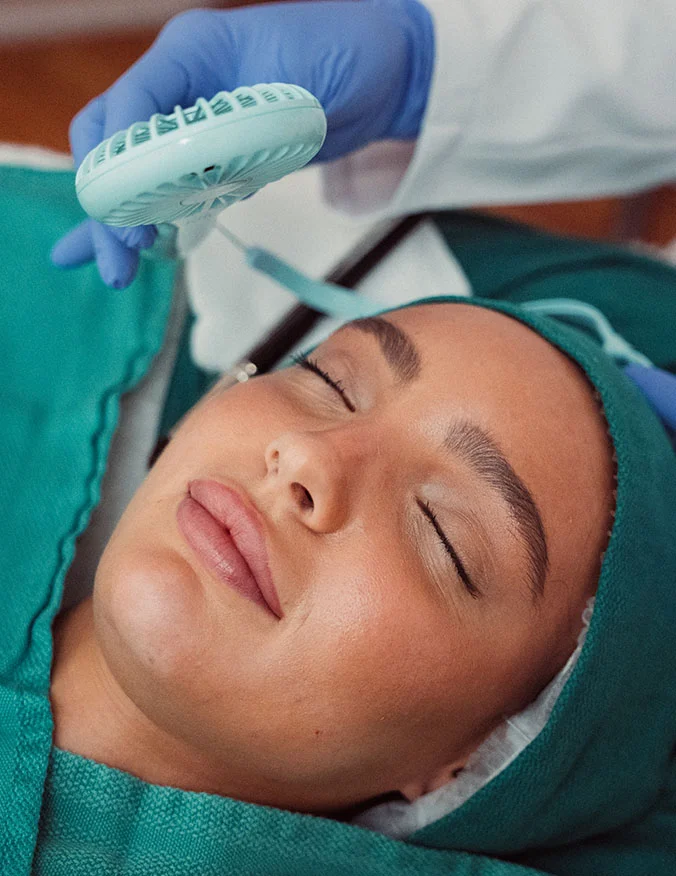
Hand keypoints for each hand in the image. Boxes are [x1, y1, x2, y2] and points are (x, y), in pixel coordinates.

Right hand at [51, 0, 433, 287]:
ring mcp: (193, 123)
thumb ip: (236, 127)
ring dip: (118, 219)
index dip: (119, 164)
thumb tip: (182, 168)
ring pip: (133, 170)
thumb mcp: (294, 94)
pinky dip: (151, 219)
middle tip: (119, 259)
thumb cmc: (346, 60)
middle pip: (115, 141)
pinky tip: (139, 253)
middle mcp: (179, 85)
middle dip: (106, 201)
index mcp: (190, 53)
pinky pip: (169, 188)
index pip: (128, 105)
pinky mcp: (213, 158)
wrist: (387, 75)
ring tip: (116, 271)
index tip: (131, 219)